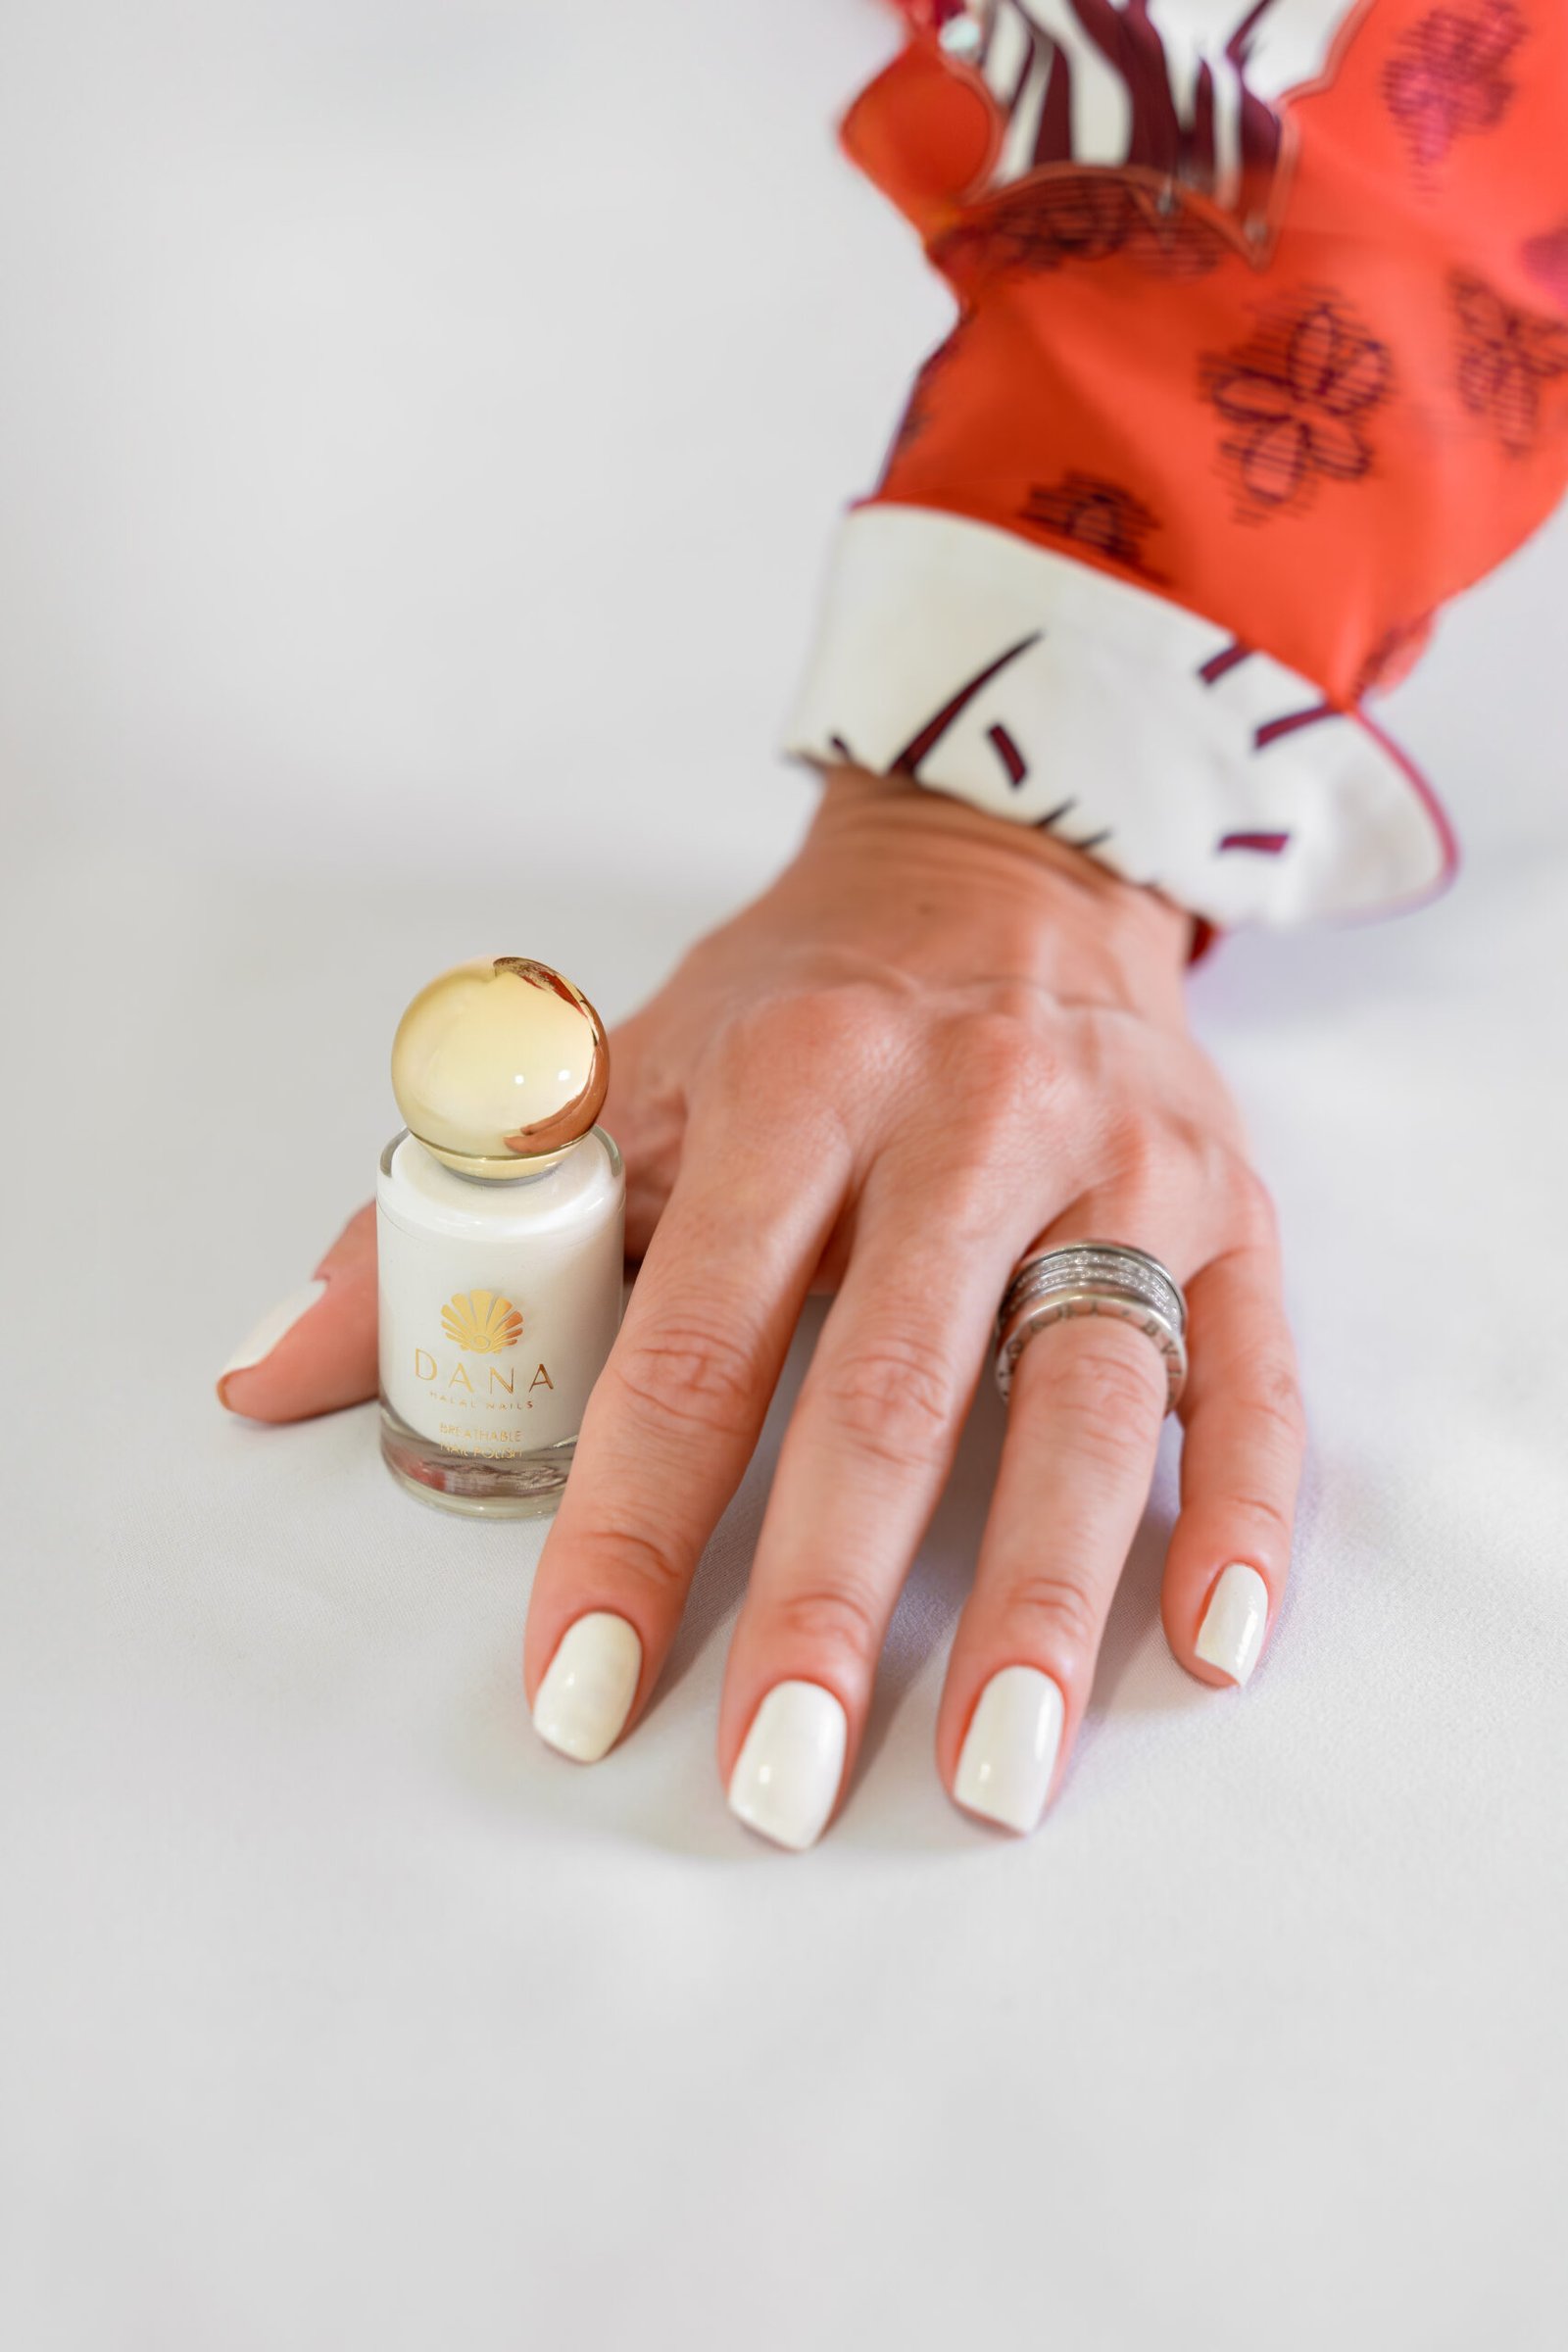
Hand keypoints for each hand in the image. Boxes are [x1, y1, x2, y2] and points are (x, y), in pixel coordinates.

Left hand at [218, 766, 1304, 1845]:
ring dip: (1044, 1599)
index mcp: (794, 1080)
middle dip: (829, 1598)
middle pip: (892, 1385)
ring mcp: (1122, 1164)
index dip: (630, 1519)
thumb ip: (449, 1228)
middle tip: (778, 1784)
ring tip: (994, 1773)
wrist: (1006, 873)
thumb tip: (266, 1379)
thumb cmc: (801, 999)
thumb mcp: (618, 1072)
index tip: (583, 1688)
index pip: (695, 1333)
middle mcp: (968, 1116)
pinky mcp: (1233, 1208)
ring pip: (1086, 1398)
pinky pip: (1253, 1374)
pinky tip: (1204, 1646)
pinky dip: (1237, 1513)